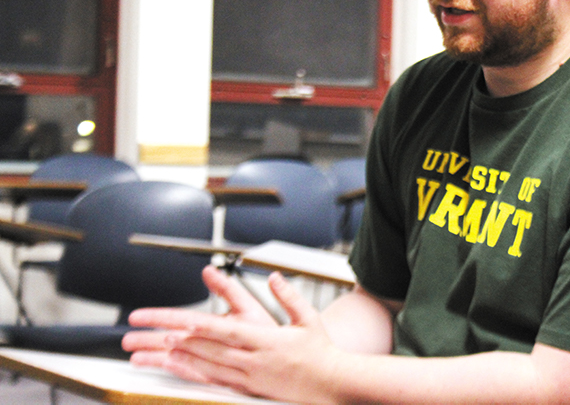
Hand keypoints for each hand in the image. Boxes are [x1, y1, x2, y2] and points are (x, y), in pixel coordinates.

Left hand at [123, 265, 338, 397]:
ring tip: (146, 353)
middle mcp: (251, 359)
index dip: (193, 326)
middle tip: (142, 334)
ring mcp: (247, 377)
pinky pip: (212, 381)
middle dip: (169, 340)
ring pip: (203, 366)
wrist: (331, 384)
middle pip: (203, 348)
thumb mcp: (308, 318)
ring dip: (173, 359)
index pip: (222, 329)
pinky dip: (190, 374)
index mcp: (265, 339)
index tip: (171, 322)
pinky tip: (174, 369)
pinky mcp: (246, 389)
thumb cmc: (321, 352)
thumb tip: (274, 276)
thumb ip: (288, 296)